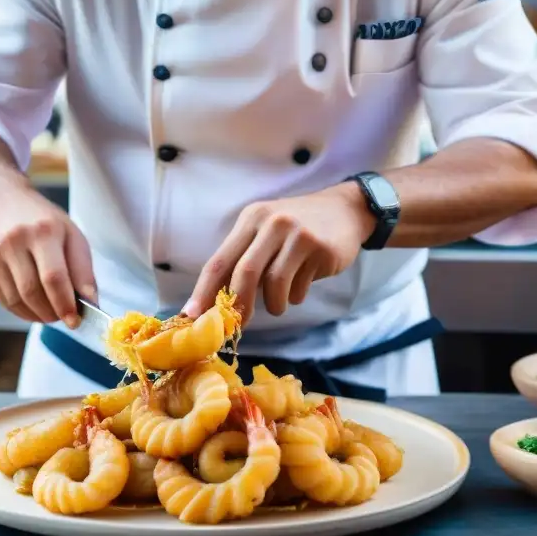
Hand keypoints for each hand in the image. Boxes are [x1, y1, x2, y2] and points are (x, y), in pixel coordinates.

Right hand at [0, 189, 94, 328]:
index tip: (75, 320)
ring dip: (38, 315)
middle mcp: (16, 241)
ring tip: (52, 313)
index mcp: (44, 230)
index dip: (65, 303)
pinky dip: (23, 311)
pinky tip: (35, 309)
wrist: (2, 203)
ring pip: (17, 300)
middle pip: (33, 292)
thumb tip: (91, 303)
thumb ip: (83, 269)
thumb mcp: (72, 235)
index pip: (54, 277)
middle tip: (65, 318)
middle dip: (53, 313)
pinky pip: (5, 300)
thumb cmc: (45, 222)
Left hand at [183, 183, 374, 322]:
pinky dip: (296, 296)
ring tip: (280, 301)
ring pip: (275, 284)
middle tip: (238, 325)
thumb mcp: (266, 232)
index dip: (203, 291)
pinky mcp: (320, 249)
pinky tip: (302, 284)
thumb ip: (244, 260)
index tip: (192, 316)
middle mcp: (272, 222)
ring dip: (275, 304)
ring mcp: (298, 234)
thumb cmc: (296, 228)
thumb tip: (214, 304)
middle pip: (244, 273)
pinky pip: (299, 287)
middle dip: (238, 305)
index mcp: (251, 218)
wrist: (344, 210)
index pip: (219, 260)